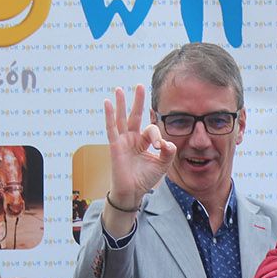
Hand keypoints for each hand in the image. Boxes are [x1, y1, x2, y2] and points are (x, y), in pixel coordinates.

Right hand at [102, 84, 174, 204]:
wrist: (133, 192)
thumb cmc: (145, 179)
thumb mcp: (162, 164)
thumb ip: (168, 152)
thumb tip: (169, 143)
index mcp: (142, 142)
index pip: (151, 130)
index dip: (157, 136)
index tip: (161, 147)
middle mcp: (131, 139)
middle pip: (135, 116)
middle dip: (138, 101)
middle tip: (140, 85)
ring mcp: (122, 141)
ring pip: (121, 119)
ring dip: (121, 104)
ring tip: (119, 89)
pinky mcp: (115, 146)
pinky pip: (111, 128)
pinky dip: (109, 115)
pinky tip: (107, 103)